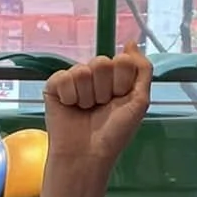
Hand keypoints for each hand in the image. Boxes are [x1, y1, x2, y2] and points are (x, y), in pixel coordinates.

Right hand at [43, 41, 151, 170]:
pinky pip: (64, 77)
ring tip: (85, 110)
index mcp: (116, 77)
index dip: (122, 82)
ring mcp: (74, 79)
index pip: (122, 60)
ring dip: (87, 96)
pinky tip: (70, 107)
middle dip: (104, 90)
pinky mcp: (54, 85)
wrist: (87, 155)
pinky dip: (69, 96)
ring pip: (83, 70)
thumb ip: (142, 69)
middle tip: (100, 107)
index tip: (119, 100)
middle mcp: (95, 75)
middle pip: (101, 62)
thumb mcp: (139, 101)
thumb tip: (131, 42)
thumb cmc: (114, 133)